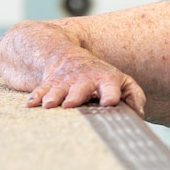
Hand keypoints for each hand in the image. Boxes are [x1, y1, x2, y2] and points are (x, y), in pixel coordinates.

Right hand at [24, 52, 145, 115]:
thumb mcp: (121, 81)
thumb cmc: (100, 76)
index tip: (109, 102)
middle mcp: (85, 80)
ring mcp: (65, 82)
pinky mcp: (49, 84)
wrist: (67, 55)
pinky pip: (40, 90)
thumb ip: (134, 96)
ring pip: (59, 89)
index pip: (111, 86)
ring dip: (54, 97)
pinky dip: (36, 97)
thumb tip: (138, 114)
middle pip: (81, 88)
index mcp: (106, 80)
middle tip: (72, 104)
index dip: (110, 94)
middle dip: (76, 95)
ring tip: (50, 105)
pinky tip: (30, 105)